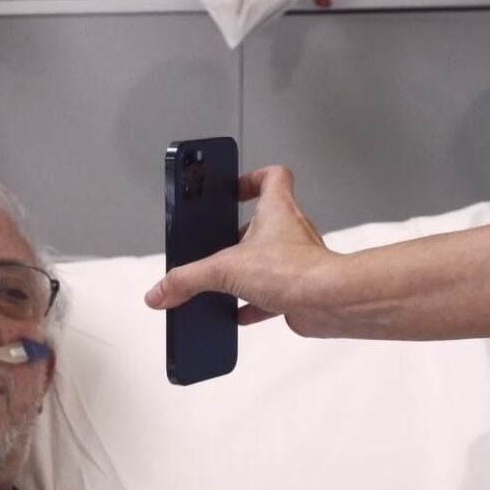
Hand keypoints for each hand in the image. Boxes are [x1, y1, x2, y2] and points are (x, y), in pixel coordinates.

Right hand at [145, 166, 342, 335]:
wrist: (329, 302)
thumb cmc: (296, 269)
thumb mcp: (224, 270)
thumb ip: (187, 279)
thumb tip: (159, 291)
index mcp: (276, 209)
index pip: (271, 176)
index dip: (251, 179)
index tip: (232, 190)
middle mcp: (290, 231)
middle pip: (263, 221)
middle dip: (237, 234)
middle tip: (217, 242)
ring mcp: (297, 260)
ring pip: (268, 258)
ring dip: (246, 269)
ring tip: (223, 281)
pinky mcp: (299, 287)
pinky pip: (273, 291)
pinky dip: (254, 302)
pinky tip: (238, 313)